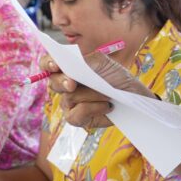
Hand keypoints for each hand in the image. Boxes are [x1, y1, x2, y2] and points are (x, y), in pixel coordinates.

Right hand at [39, 51, 154, 129]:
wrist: (133, 97)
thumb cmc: (117, 77)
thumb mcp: (102, 63)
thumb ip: (84, 62)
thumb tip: (70, 68)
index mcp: (68, 68)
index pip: (48, 64)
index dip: (47, 64)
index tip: (55, 65)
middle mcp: (65, 85)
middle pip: (53, 83)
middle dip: (62, 82)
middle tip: (72, 84)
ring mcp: (70, 103)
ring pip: (69, 98)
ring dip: (90, 94)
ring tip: (107, 93)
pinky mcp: (77, 119)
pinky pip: (77, 114)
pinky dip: (93, 108)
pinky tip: (107, 105)